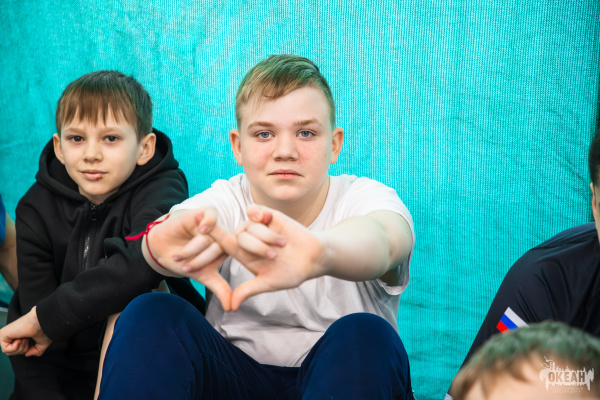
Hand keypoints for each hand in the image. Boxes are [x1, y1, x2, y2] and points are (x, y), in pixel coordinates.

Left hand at [0, 306, 51, 356]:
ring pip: (8, 352)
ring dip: (20, 348)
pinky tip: (19, 338)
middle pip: (12, 353)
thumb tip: (26, 354)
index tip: (29, 340)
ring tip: (24, 338)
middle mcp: (11, 334)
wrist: (40, 322)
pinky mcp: (1, 334)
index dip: (24, 350)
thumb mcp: (42, 344)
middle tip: (27, 339)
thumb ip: (35, 351)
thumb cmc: (43, 329)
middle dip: (22, 350)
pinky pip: (5, 349)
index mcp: (19, 335)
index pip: (16, 350)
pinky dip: (15, 347)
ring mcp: (5, 334)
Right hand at [145, 209, 231, 309]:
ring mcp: (213, 225)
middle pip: (221, 247)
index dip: (225, 262)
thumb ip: (219, 288)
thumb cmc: (185, 262)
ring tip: (179, 256)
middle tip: (187, 267)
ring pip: (211, 236)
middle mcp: (222, 236)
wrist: (161, 249)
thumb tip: (232, 308)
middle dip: (201, 260)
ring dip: (193, 249)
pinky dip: (209, 222)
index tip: (215, 268)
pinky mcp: (201, 214)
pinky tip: (202, 230)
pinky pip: (211, 214)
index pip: (235, 255)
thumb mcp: (202, 275)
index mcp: (228, 249)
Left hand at [210, 205, 324, 310]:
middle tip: (274, 256)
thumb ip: (248, 290)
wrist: (313, 256)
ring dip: (267, 237)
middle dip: (257, 248)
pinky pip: (254, 211)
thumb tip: (231, 307)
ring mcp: (257, 226)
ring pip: (250, 227)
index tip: (201, 235)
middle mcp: (248, 239)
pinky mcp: (268, 216)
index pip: (223, 246)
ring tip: (283, 245)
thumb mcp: (269, 283)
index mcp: (243, 255)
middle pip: (238, 237)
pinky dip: (258, 214)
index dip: (213, 241)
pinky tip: (266, 219)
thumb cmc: (292, 272)